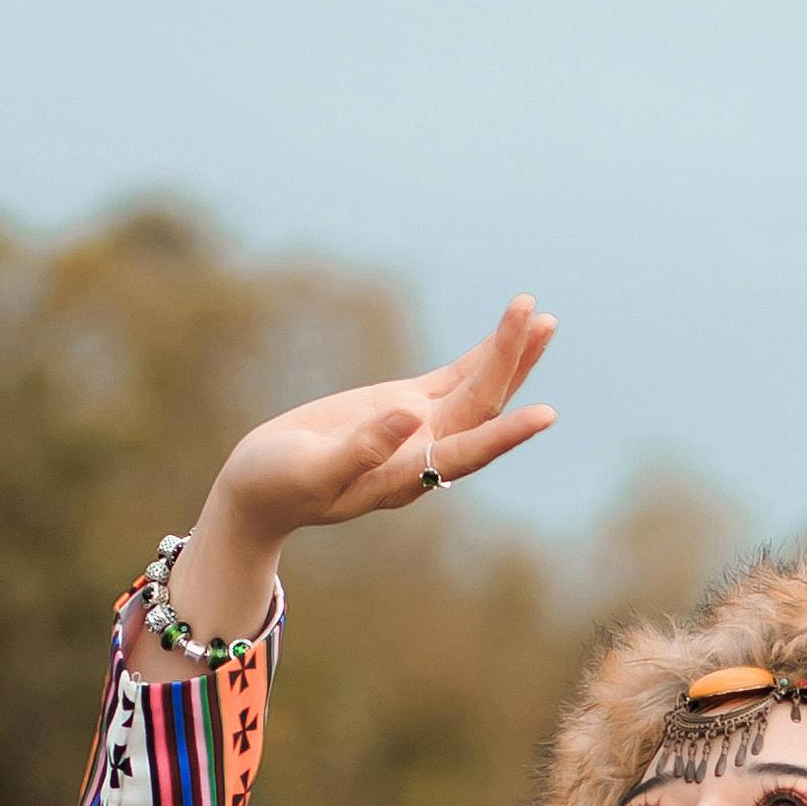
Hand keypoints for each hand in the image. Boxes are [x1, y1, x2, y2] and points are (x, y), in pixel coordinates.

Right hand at [166, 301, 558, 641]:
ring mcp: (420, 427)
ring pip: (477, 390)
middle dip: (513, 363)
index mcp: (407, 475)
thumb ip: (362, 450)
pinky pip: (454, 378)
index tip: (545, 415)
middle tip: (541, 318)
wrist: (260, 487)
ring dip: (510, 356)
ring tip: (543, 317)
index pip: (468, 451)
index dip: (506, 434)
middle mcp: (426, 452)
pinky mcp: (406, 405)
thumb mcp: (313, 470)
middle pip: (483, 408)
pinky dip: (481, 356)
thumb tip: (411, 415)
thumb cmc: (278, 486)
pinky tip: (507, 334)